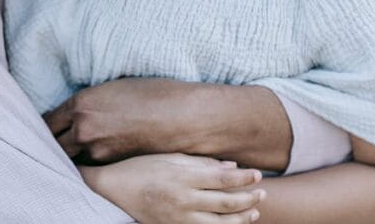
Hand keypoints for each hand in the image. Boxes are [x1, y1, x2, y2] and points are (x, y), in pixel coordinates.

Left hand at [45, 78, 202, 161]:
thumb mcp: (113, 88)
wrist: (186, 117)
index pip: (47, 121)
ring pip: (71, 159)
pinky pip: (91, 167)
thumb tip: (77, 114)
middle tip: (53, 144)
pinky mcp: (113, 167)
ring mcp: (97, 151)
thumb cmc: (156, 95)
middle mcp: (82, 129)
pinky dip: (91, 164)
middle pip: (53, 144)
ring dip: (71, 156)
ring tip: (75, 153)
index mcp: (81, 104)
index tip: (46, 129)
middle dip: (53, 143)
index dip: (45, 126)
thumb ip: (89, 103)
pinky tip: (97, 159)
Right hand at [80, 153, 265, 223]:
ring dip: (241, 218)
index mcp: (181, 176)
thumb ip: (200, 162)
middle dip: (248, 198)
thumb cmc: (140, 167)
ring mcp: (178, 218)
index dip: (243, 178)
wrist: (112, 190)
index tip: (258, 174)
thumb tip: (231, 165)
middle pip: (225, 202)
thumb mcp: (169, 157)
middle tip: (262, 193)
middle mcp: (182, 199)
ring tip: (255, 212)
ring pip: (219, 223)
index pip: (222, 178)